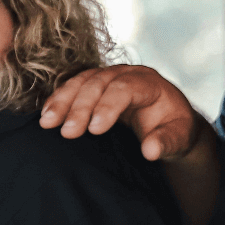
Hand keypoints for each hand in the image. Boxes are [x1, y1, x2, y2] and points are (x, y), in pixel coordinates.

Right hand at [37, 65, 206, 161]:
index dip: (108, 106)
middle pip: (98, 83)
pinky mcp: (94, 85)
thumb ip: (167, 142)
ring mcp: (108, 77)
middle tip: (68, 132)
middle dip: (81, 107)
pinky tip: (45, 116)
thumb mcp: (179, 138)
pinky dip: (57, 100)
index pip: (125, 88)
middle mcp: (126, 73)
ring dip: (62, 101)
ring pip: (81, 82)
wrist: (168, 120)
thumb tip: (150, 151)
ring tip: (47, 123)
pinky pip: (72, 87)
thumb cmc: (173, 128)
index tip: (95, 129)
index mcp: (149, 82)